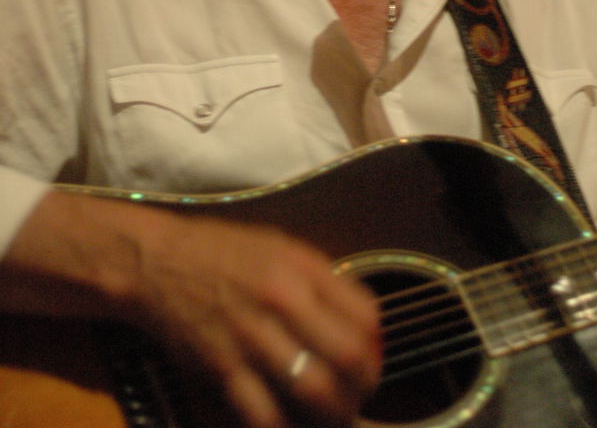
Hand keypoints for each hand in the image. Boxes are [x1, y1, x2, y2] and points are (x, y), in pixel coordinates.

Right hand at [127, 216, 381, 427]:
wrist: (159, 261)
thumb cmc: (222, 252)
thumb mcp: (280, 247)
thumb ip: (319, 280)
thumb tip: (360, 321)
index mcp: (302, 267)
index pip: (365, 314)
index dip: (377, 345)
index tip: (371, 359)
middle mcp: (283, 299)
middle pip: (347, 356)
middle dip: (364, 385)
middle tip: (361, 395)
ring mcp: (252, 336)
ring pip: (313, 391)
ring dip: (334, 415)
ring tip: (336, 418)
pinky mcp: (223, 367)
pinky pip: (263, 413)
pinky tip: (289, 426)